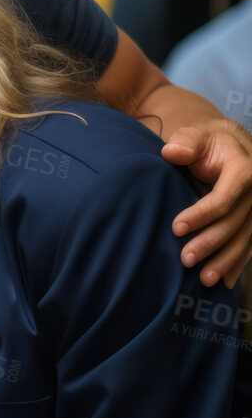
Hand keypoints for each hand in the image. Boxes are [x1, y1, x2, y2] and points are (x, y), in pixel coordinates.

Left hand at [162, 118, 251, 285]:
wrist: (229, 146)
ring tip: (204, 279)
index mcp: (246, 169)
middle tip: (185, 259)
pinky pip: (250, 244)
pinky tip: (225, 281)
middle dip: (211, 243)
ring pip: (246, 238)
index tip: (176, 228)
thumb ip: (186, 142)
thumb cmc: (206, 143)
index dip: (202, 214)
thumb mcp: (195, 135)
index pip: (225, 197)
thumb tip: (173, 152)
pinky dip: (238, 263)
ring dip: (227, 260)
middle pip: (236, 222)